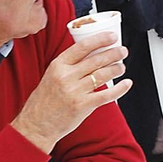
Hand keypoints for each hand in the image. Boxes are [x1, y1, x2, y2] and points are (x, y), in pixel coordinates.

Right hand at [10, 34, 130, 152]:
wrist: (36, 125)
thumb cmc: (44, 101)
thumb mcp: (51, 76)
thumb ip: (68, 65)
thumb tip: (91, 53)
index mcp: (57, 66)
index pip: (82, 46)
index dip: (100, 39)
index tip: (112, 36)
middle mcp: (66, 76)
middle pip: (96, 60)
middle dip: (114, 53)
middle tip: (122, 51)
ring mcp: (75, 91)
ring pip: (103, 75)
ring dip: (116, 69)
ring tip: (121, 66)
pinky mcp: (83, 106)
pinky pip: (106, 94)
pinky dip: (119, 89)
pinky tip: (126, 84)